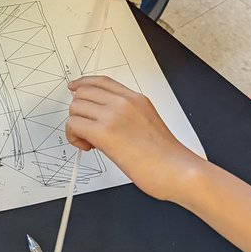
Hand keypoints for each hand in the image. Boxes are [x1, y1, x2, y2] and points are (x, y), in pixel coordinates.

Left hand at [67, 75, 203, 201]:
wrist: (177, 170)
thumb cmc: (166, 156)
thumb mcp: (148, 122)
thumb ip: (127, 115)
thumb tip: (105, 120)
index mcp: (136, 99)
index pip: (102, 81)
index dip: (83, 84)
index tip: (74, 88)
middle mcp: (124, 103)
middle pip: (83, 93)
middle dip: (80, 111)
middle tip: (88, 130)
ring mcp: (113, 115)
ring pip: (75, 108)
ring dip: (76, 126)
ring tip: (90, 141)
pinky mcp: (104, 133)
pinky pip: (73, 125)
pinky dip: (74, 137)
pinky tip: (88, 147)